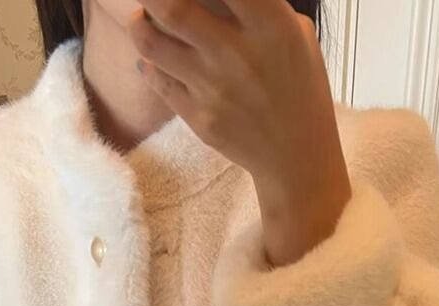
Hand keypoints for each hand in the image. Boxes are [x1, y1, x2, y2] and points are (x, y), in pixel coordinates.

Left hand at [126, 0, 351, 265]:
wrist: (295, 157)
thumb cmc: (298, 88)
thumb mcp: (295, 36)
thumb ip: (261, 6)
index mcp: (271, 27)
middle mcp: (238, 55)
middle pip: (172, 7)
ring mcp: (213, 89)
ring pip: (152, 44)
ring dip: (140, 25)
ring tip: (142, 18)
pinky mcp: (198, 117)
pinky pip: (158, 80)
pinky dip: (149, 64)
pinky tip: (154, 59)